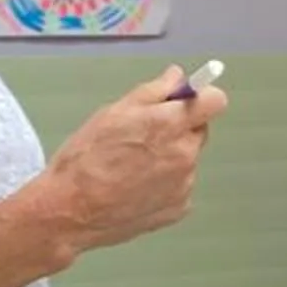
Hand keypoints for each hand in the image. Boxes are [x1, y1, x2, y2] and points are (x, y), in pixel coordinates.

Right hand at [28, 66, 227, 266]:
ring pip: (187, 160)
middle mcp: (186, 154)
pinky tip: (134, 189)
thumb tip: (177, 76)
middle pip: (198, 131)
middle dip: (178, 129)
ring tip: (131, 168)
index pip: (216, 101)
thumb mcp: (114, 112)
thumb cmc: (86, 156)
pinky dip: (164, 185)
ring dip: (170, 158)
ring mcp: (185, 184)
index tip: (183, 102)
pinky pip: (179, 187)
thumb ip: (153, 91)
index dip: (201, 99)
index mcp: (171, 124)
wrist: (71, 210)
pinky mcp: (179, 208)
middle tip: (143, 137)